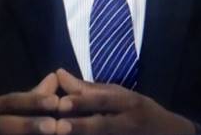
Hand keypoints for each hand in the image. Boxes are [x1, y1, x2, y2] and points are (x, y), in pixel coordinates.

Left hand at [55, 69, 195, 134]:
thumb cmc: (141, 111)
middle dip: (81, 126)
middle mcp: (129, 122)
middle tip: (58, 126)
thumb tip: (59, 74)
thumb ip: (90, 88)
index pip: (103, 101)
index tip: (61, 103)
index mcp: (129, 103)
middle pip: (102, 125)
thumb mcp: (122, 95)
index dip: (82, 102)